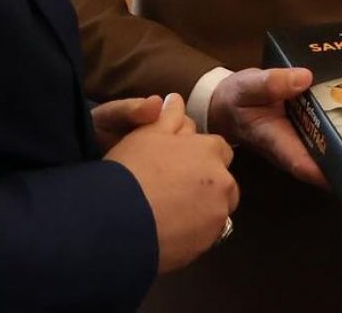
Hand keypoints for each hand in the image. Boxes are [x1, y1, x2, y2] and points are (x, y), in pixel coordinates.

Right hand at [105, 93, 239, 273]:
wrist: (118, 219)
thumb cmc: (132, 169)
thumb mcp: (147, 134)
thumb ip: (168, 117)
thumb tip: (176, 99)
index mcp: (210, 150)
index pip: (218, 148)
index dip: (198, 155)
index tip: (179, 164)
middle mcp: (223, 180)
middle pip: (223, 180)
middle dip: (207, 183)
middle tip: (173, 189)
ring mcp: (218, 214)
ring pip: (217, 208)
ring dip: (203, 208)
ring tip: (170, 212)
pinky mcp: (209, 243)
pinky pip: (208, 233)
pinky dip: (195, 231)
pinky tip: (170, 230)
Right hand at [206, 67, 325, 186]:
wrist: (228, 103)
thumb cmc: (235, 99)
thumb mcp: (246, 87)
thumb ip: (270, 83)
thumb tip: (304, 78)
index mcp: (277, 143)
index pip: (303, 164)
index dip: (328, 172)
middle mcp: (295, 148)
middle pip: (326, 163)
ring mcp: (304, 141)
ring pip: (332, 150)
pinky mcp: (310, 130)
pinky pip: (330, 133)